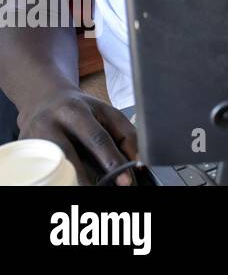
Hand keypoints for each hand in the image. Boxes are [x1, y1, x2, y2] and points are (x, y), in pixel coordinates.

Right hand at [19, 88, 137, 184]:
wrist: (42, 100)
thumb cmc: (80, 110)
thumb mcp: (106, 113)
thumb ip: (125, 135)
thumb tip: (138, 162)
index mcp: (74, 111)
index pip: (96, 138)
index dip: (112, 160)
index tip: (126, 180)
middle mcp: (50, 125)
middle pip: (71, 158)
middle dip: (89, 180)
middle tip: (106, 190)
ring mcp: (33, 140)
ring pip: (55, 169)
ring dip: (74, 183)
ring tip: (91, 188)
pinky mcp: (25, 152)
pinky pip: (43, 172)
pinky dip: (60, 181)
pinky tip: (71, 184)